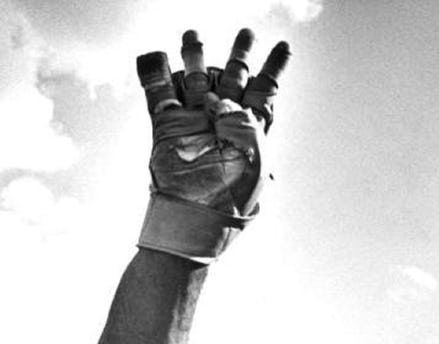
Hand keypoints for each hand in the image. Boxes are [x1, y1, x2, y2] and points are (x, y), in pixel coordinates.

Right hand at [136, 30, 289, 261]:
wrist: (195, 217)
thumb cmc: (232, 192)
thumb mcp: (252, 151)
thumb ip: (241, 117)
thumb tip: (217, 97)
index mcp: (251, 131)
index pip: (265, 91)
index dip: (274, 67)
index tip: (283, 46)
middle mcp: (223, 124)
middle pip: (233, 79)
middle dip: (240, 55)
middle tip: (247, 31)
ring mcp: (193, 124)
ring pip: (194, 80)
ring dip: (195, 57)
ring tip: (192, 34)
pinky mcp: (165, 128)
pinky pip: (157, 94)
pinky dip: (154, 74)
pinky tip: (156, 54)